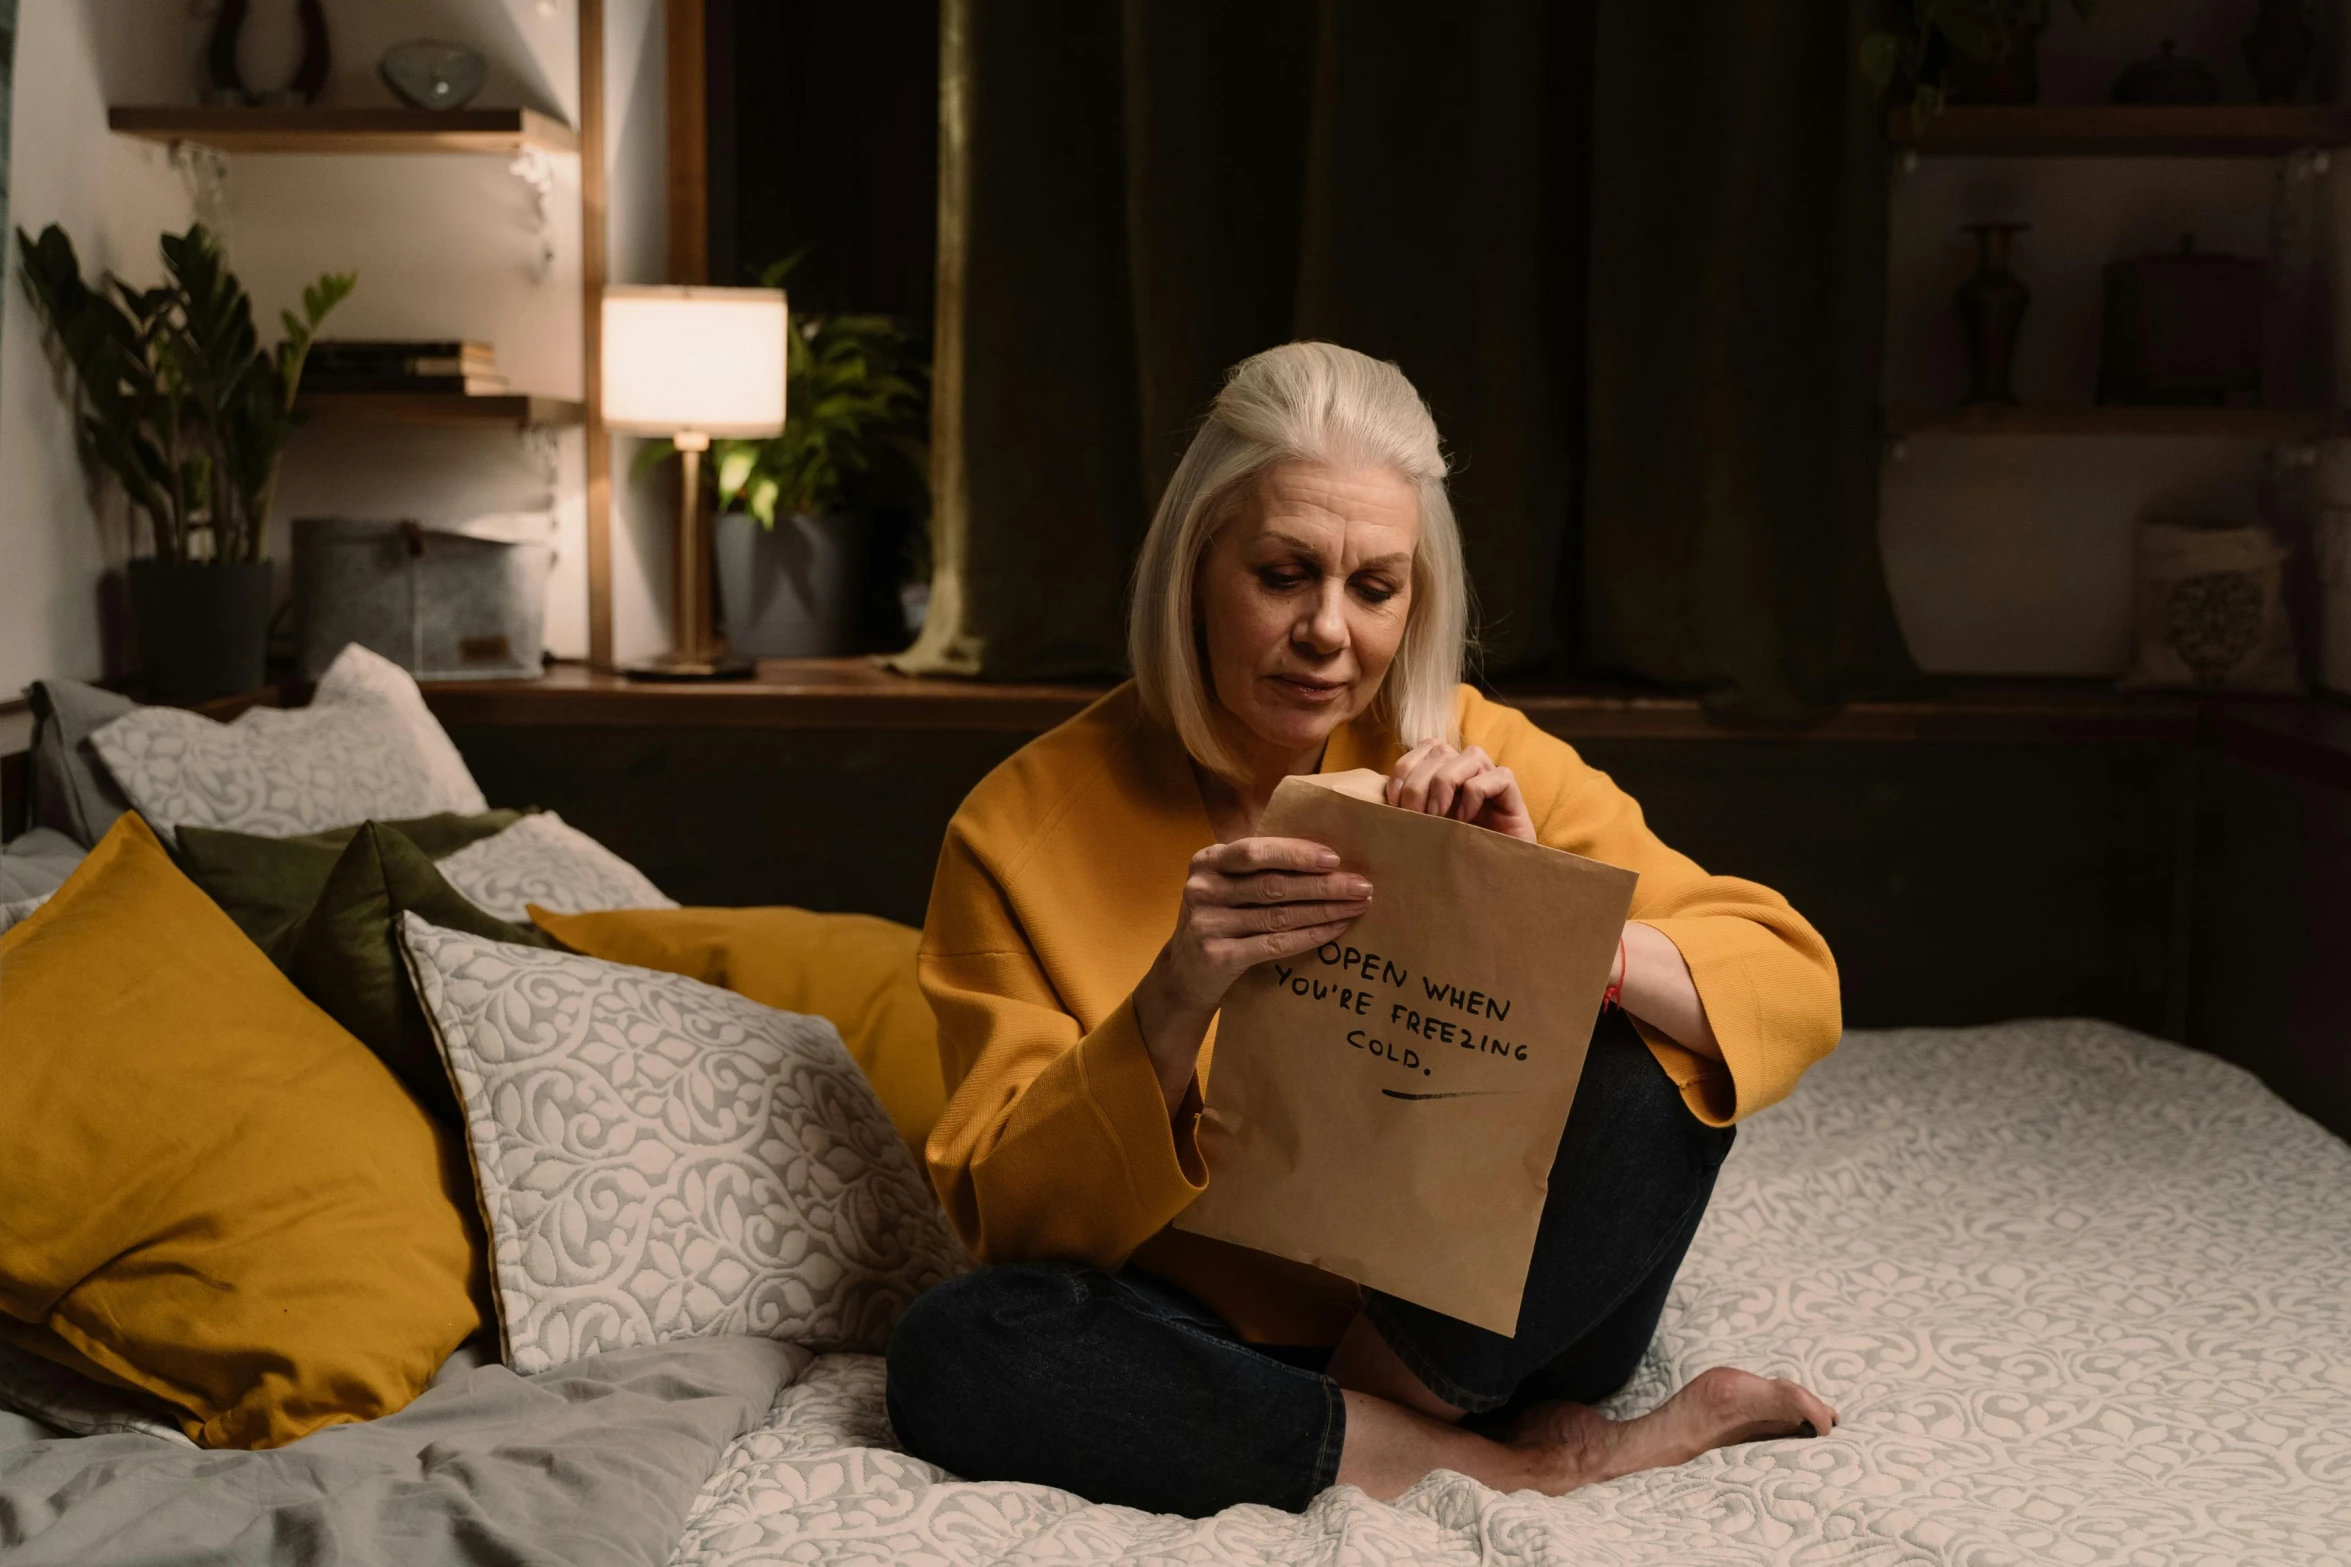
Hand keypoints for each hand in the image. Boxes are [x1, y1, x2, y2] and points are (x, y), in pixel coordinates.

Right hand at [1133, 837, 1370, 1111]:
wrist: (1184, 974)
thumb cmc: (1220, 919)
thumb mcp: (1226, 885)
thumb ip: (1259, 867)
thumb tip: (1327, 855)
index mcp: (1207, 861)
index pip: (1256, 852)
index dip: (1296, 854)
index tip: (1335, 858)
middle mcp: (1202, 889)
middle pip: (1273, 885)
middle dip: (1323, 885)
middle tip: (1362, 886)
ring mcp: (1207, 924)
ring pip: (1279, 915)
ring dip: (1325, 910)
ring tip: (1357, 907)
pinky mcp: (1217, 956)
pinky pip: (1275, 944)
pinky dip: (1310, 936)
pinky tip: (1336, 930)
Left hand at [1386, 740, 1537, 842]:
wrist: (1494, 878)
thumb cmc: (1452, 854)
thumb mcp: (1422, 828)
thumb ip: (1407, 810)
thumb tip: (1375, 804)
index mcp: (1446, 770)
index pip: (1423, 747)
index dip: (1403, 770)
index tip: (1393, 804)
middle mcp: (1469, 768)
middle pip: (1440, 751)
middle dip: (1419, 785)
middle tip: (1414, 819)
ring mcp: (1492, 777)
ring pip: (1468, 756)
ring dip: (1445, 786)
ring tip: (1438, 819)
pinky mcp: (1513, 793)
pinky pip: (1494, 777)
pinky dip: (1475, 797)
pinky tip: (1465, 823)